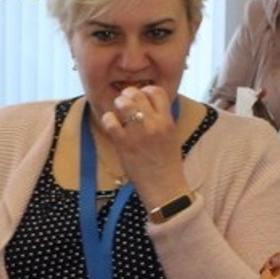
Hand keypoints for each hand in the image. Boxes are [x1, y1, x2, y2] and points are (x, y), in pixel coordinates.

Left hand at [100, 85, 191, 208]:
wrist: (164, 188)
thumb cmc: (167, 165)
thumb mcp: (171, 137)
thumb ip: (162, 120)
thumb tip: (148, 107)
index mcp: (167, 121)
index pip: (157, 91)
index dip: (146, 91)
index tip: (141, 98)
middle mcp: (154, 124)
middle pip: (137, 94)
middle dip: (128, 96)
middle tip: (125, 104)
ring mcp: (138, 133)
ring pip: (123, 103)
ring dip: (118, 105)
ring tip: (118, 114)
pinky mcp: (124, 144)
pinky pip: (110, 121)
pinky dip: (108, 120)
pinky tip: (112, 126)